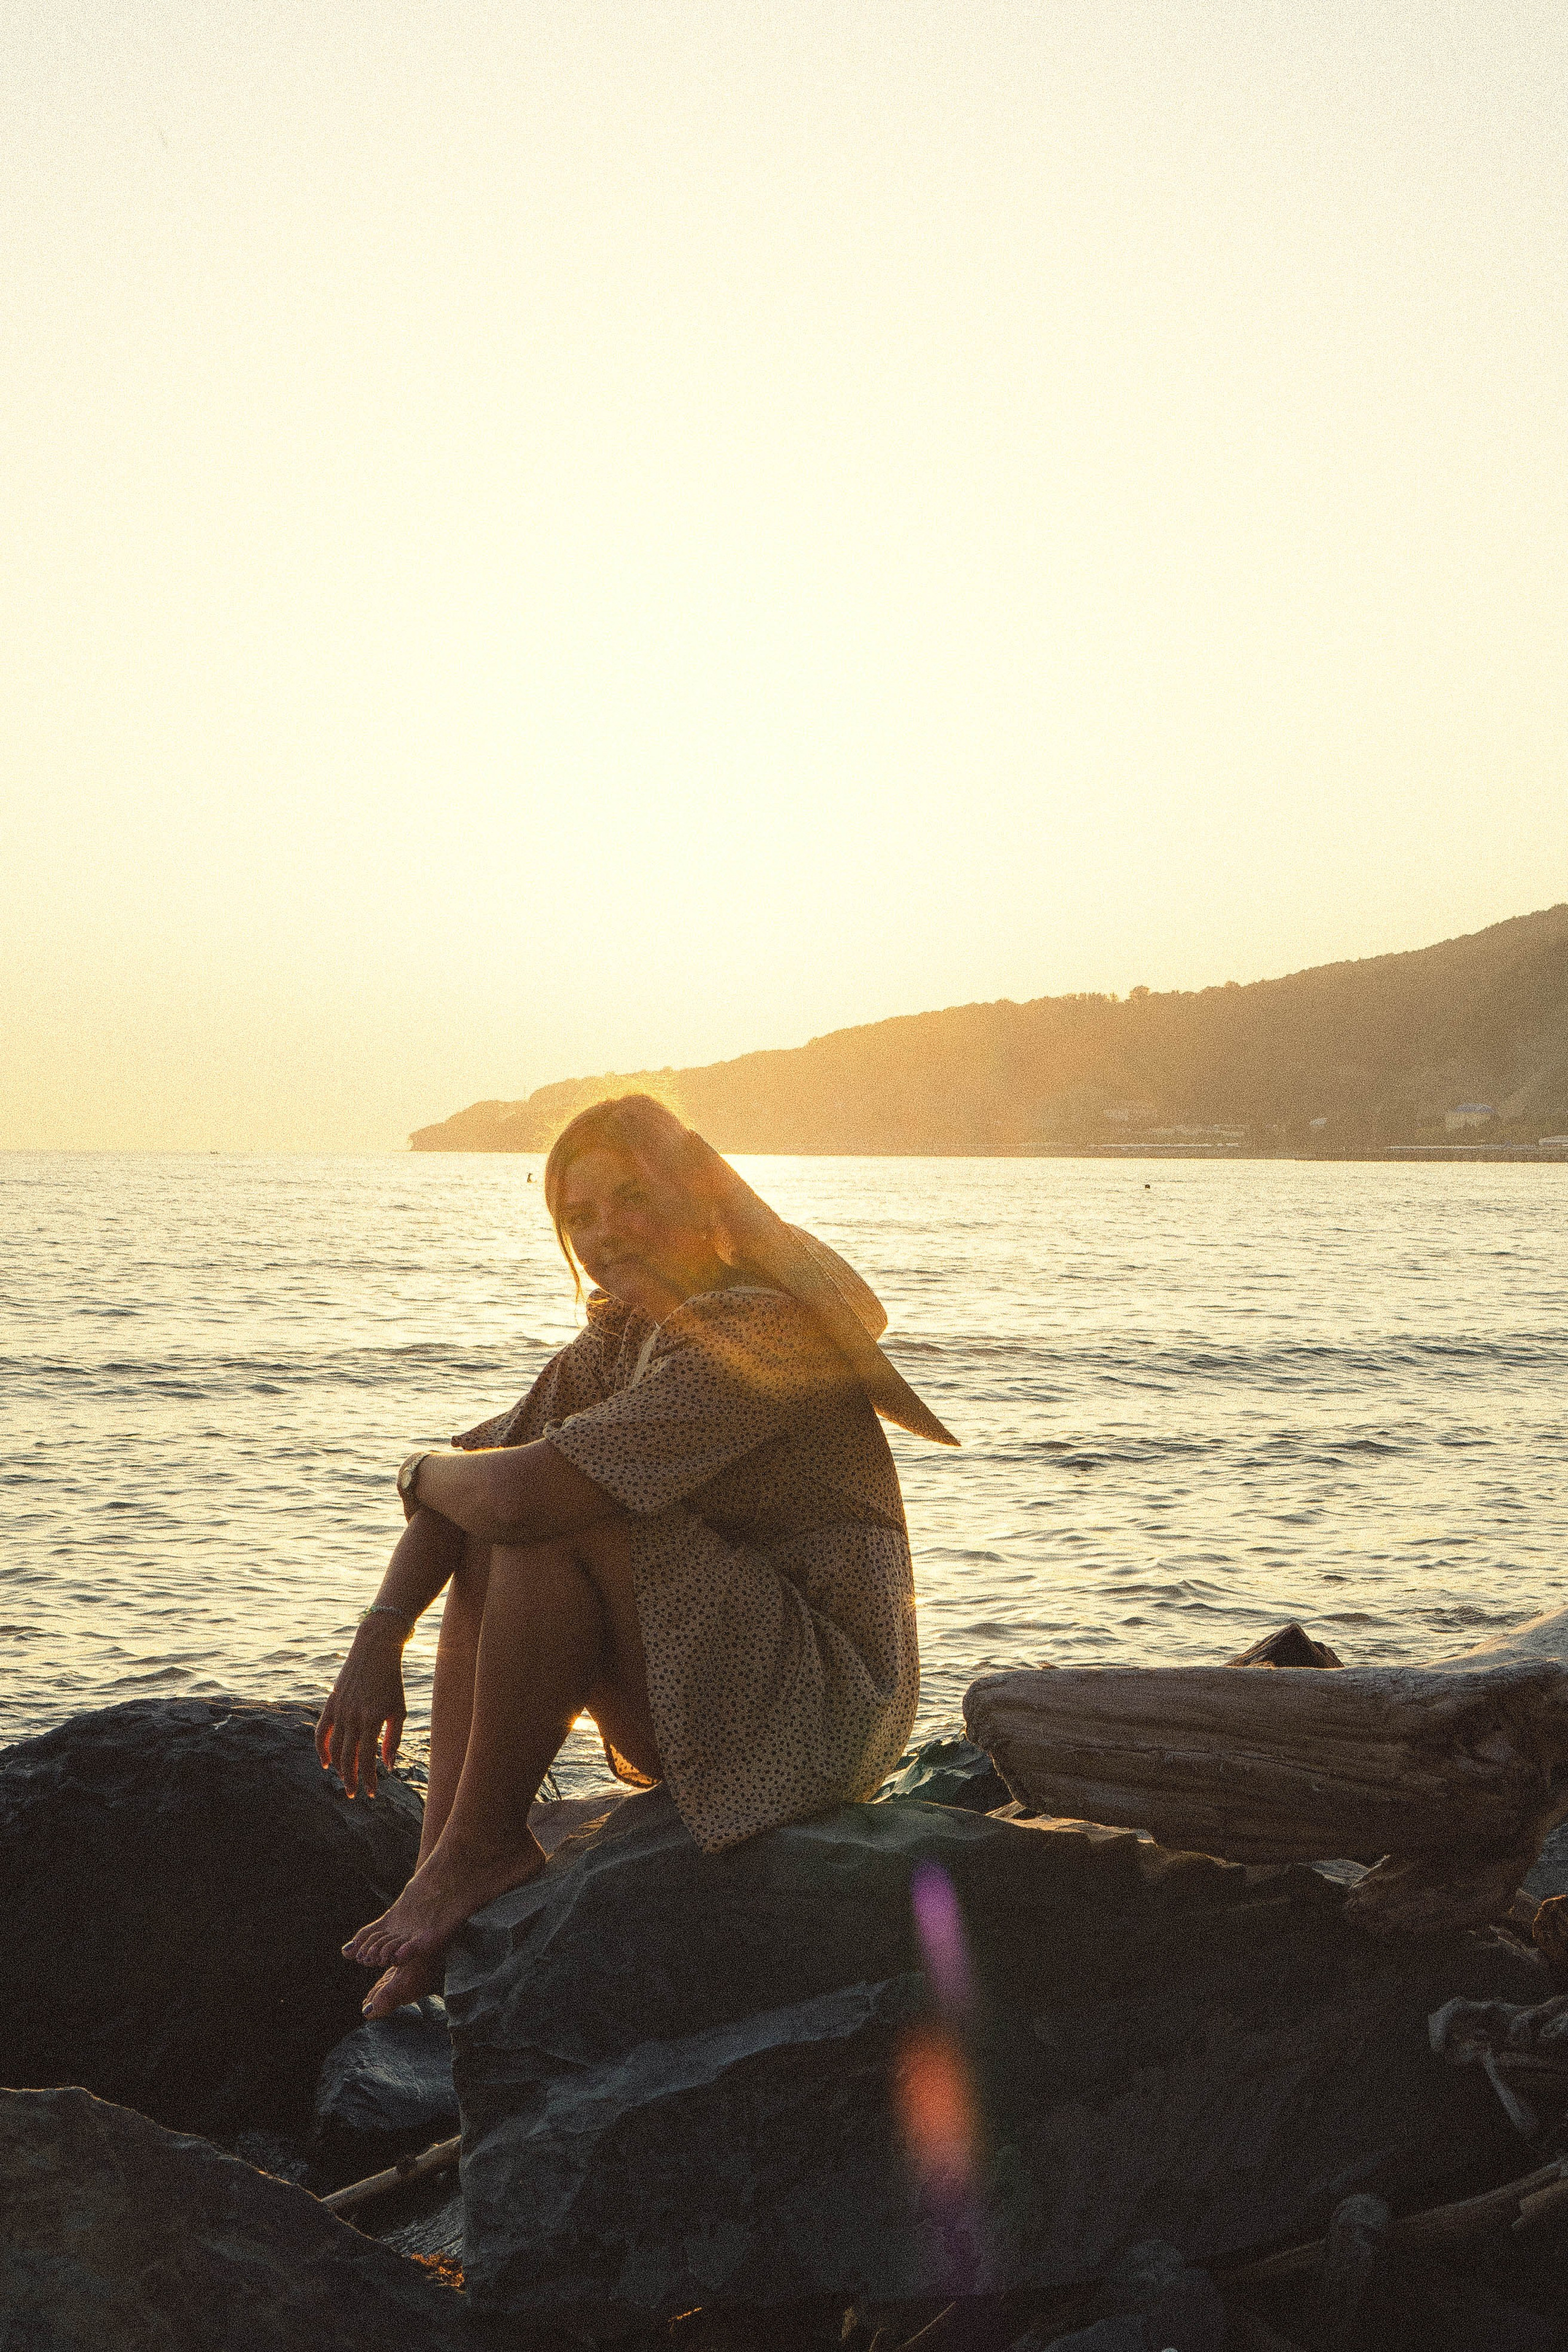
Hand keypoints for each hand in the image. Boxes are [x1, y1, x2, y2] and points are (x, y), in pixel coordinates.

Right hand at [315, 1620, 406, 1799]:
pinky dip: (321, 1748)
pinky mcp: (331, 1703)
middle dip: (351, 1779)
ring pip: (334, 1748)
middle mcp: (354, 1716)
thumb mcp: (400, 1710)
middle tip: (354, 1795)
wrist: (376, 1649)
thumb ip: (394, 1739)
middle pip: (348, 1758)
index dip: (369, 1779)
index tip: (373, 1793)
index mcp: (373, 1719)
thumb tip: (389, 1766)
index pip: (367, 1759)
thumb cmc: (392, 1682)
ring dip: (338, 1768)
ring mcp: (340, 1710)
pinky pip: (321, 1731)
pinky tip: (326, 1763)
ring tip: (345, 1780)